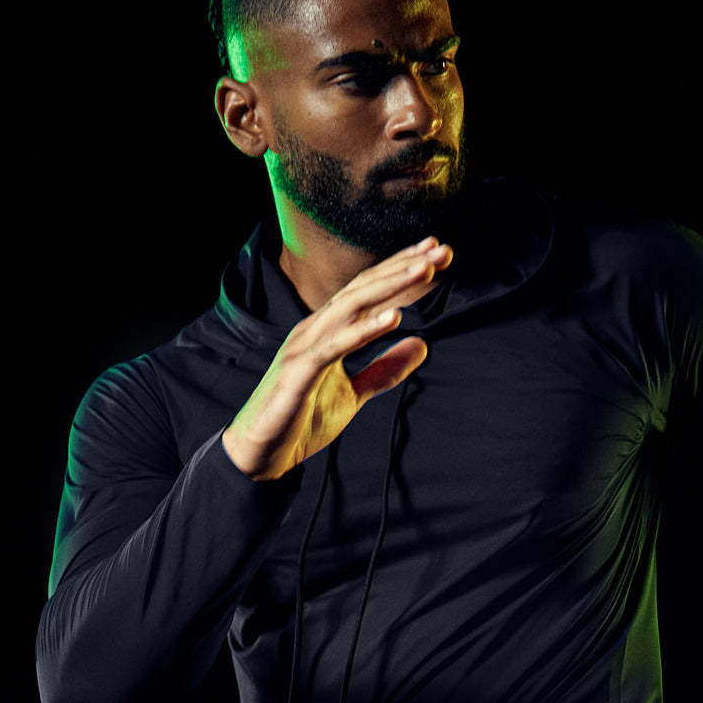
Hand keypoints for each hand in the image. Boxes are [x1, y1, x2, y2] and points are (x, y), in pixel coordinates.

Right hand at [221, 237, 452, 479]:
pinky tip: (393, 318)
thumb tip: (422, 345)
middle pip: (364, 287)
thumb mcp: (355, 392)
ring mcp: (306, 346)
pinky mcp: (300, 371)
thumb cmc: (302, 420)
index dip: (403, 270)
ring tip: (424, 271)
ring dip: (390, 286)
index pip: (370, 291)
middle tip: (441, 250)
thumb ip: (386, 368)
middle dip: (403, 266)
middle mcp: (316, 328)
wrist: (262, 453)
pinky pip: (336, 345)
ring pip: (351, 306)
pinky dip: (364, 329)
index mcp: (328, 330)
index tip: (438, 255)